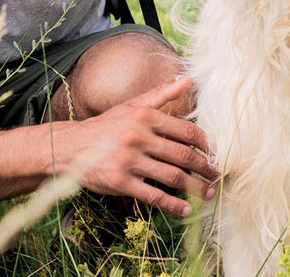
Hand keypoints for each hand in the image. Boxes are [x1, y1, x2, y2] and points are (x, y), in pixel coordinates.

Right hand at [66, 77, 218, 216]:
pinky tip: (186, 209)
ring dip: (196, 188)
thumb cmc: (106, 126)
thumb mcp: (131, 105)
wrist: (71, 147)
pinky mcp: (121, 181)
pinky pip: (154, 196)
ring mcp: (130, 160)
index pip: (186, 131)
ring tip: (209, 194)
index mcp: (145, 116)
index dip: (206, 145)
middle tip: (219, 177)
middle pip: (183, 155)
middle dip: (206, 169)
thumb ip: (162, 94)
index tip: (216, 154)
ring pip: (173, 177)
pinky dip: (173, 204)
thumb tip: (189, 79)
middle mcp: (138, 136)